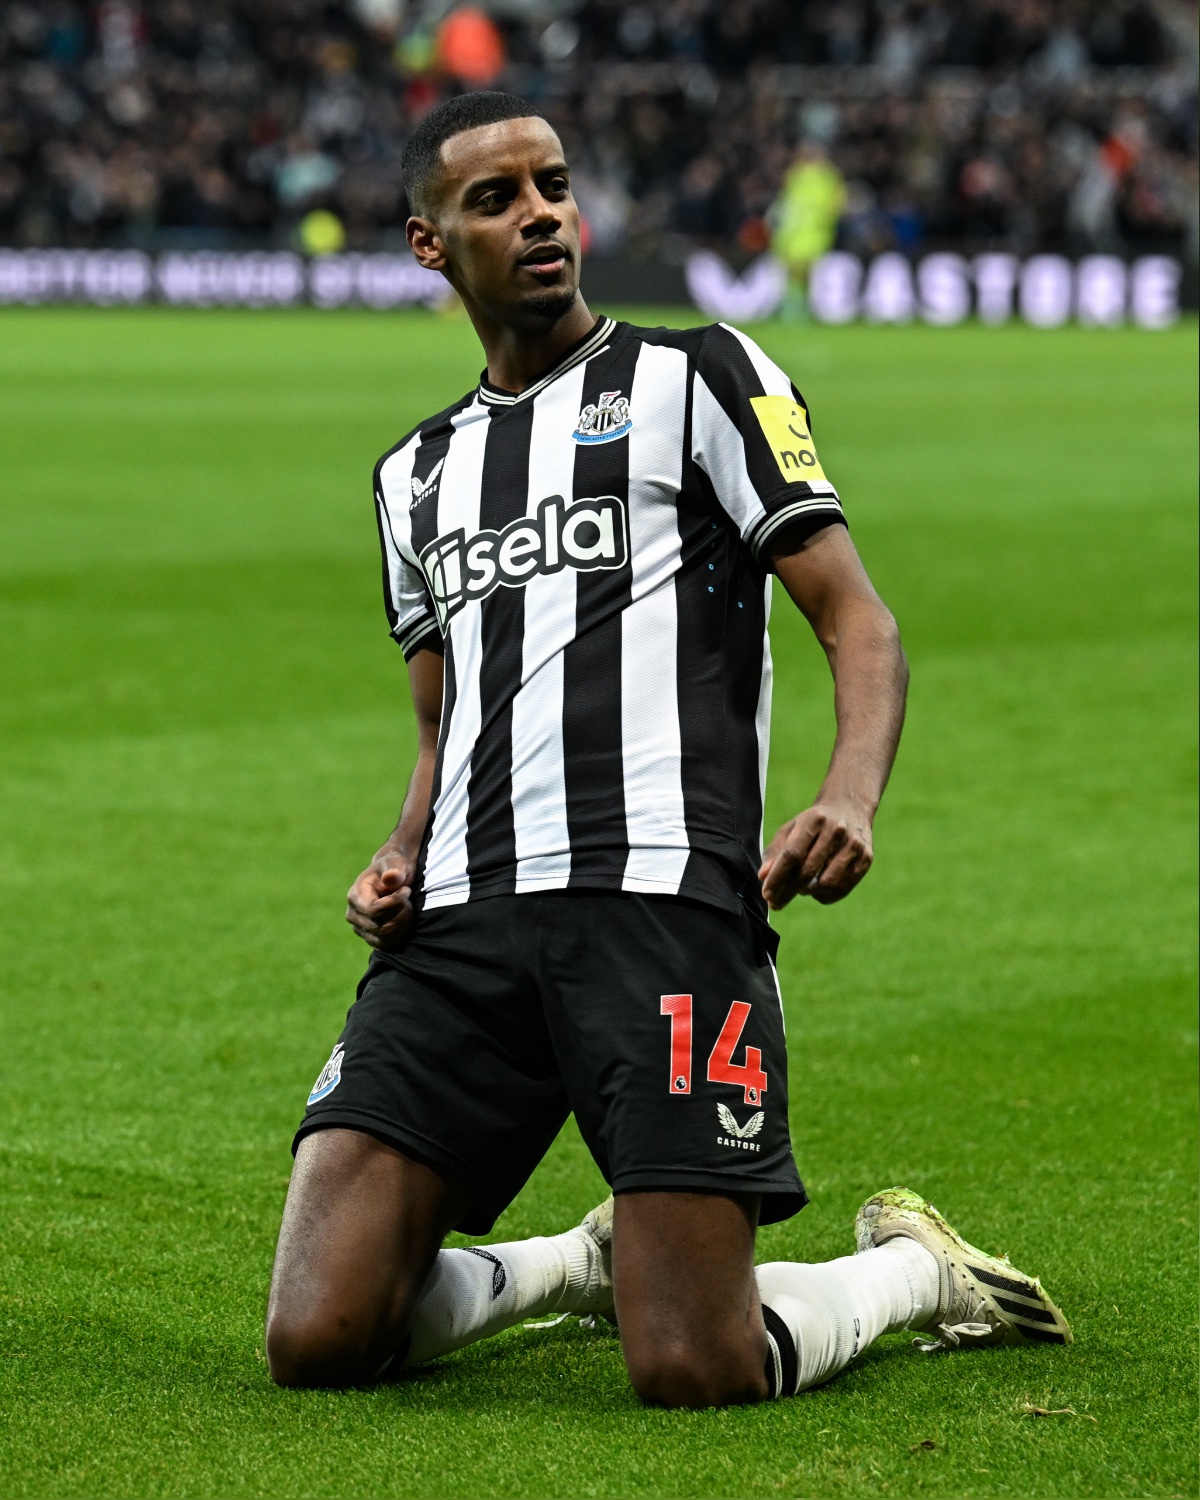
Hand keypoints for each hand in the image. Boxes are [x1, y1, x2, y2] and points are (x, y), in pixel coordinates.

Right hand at [345, 852, 415, 949]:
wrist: (395, 878)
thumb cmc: (396, 868)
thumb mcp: (398, 862)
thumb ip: (395, 869)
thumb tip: (390, 877)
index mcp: (355, 895)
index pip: (374, 911)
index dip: (395, 903)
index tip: (406, 890)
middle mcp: (353, 915)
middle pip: (381, 927)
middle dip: (401, 913)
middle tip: (408, 898)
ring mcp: (360, 928)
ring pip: (385, 938)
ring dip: (403, 923)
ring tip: (407, 906)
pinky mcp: (371, 937)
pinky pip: (387, 944)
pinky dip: (400, 933)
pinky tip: (406, 918)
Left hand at [758, 800, 873, 908]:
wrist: (850, 807)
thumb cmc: (813, 823)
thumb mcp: (792, 828)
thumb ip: (775, 851)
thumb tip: (763, 877)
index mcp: (813, 820)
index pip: (792, 854)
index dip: (778, 877)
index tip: (766, 894)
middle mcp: (836, 831)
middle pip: (807, 870)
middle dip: (788, 891)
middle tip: (776, 903)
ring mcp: (854, 845)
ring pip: (827, 883)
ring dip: (809, 892)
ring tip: (801, 889)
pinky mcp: (866, 858)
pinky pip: (843, 888)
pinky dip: (826, 895)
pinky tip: (817, 890)